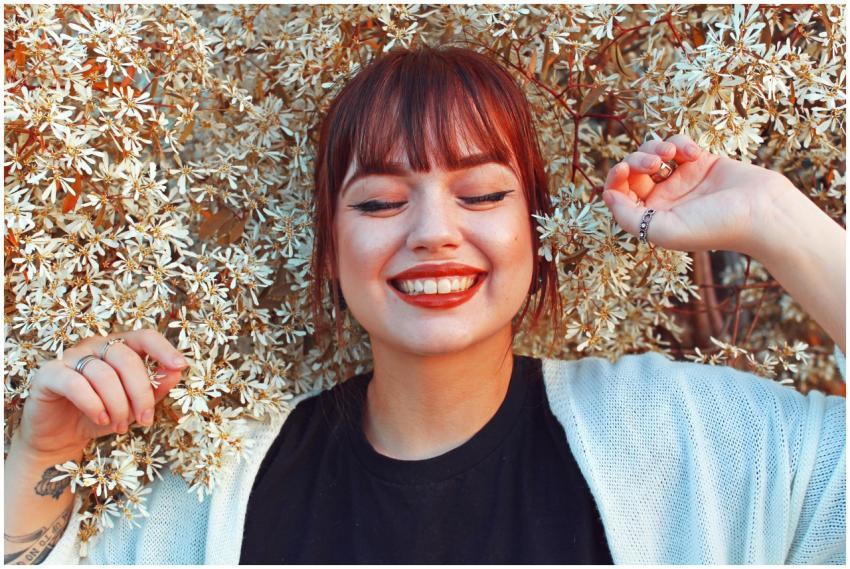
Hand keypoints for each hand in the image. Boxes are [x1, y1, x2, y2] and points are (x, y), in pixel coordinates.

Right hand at [17, 328, 187, 458]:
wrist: (60, 438)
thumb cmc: (100, 416)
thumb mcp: (133, 405)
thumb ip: (155, 387)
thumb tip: (176, 372)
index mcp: (119, 347)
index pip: (144, 337)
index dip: (163, 349)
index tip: (180, 365)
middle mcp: (95, 346)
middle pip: (126, 358)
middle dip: (140, 392)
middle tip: (145, 419)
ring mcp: (71, 357)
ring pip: (103, 374)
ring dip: (117, 404)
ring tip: (120, 425)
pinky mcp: (49, 374)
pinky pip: (76, 384)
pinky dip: (93, 404)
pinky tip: (100, 419)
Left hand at [601, 133, 792, 254]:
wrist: (762, 212)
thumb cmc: (714, 227)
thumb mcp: (662, 230)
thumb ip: (628, 217)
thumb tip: (606, 196)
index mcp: (651, 217)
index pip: (619, 194)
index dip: (615, 178)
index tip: (624, 168)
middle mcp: (664, 199)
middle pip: (633, 170)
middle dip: (637, 160)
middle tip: (656, 163)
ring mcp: (682, 179)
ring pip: (651, 153)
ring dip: (654, 147)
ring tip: (671, 154)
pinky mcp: (701, 162)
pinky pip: (677, 143)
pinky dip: (680, 143)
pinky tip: (694, 154)